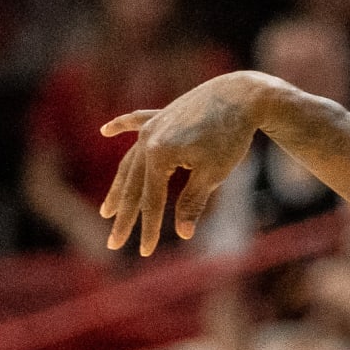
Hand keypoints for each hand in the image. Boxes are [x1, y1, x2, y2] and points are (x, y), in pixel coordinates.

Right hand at [100, 70, 268, 254]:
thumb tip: (182, 233)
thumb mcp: (213, 173)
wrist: (242, 96)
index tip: (144, 253)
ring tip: (108, 209)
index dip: (148, 229)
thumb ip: (193, 202)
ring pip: (130, 161)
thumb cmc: (230, 137)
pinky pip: (137, 122)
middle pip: (133, 185)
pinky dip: (122, 126)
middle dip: (125, 217)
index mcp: (158, 155)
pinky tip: (106, 131)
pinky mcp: (163, 115)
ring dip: (119, 186)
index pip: (150, 201)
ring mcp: (153, 125)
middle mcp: (148, 140)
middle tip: (113, 243)